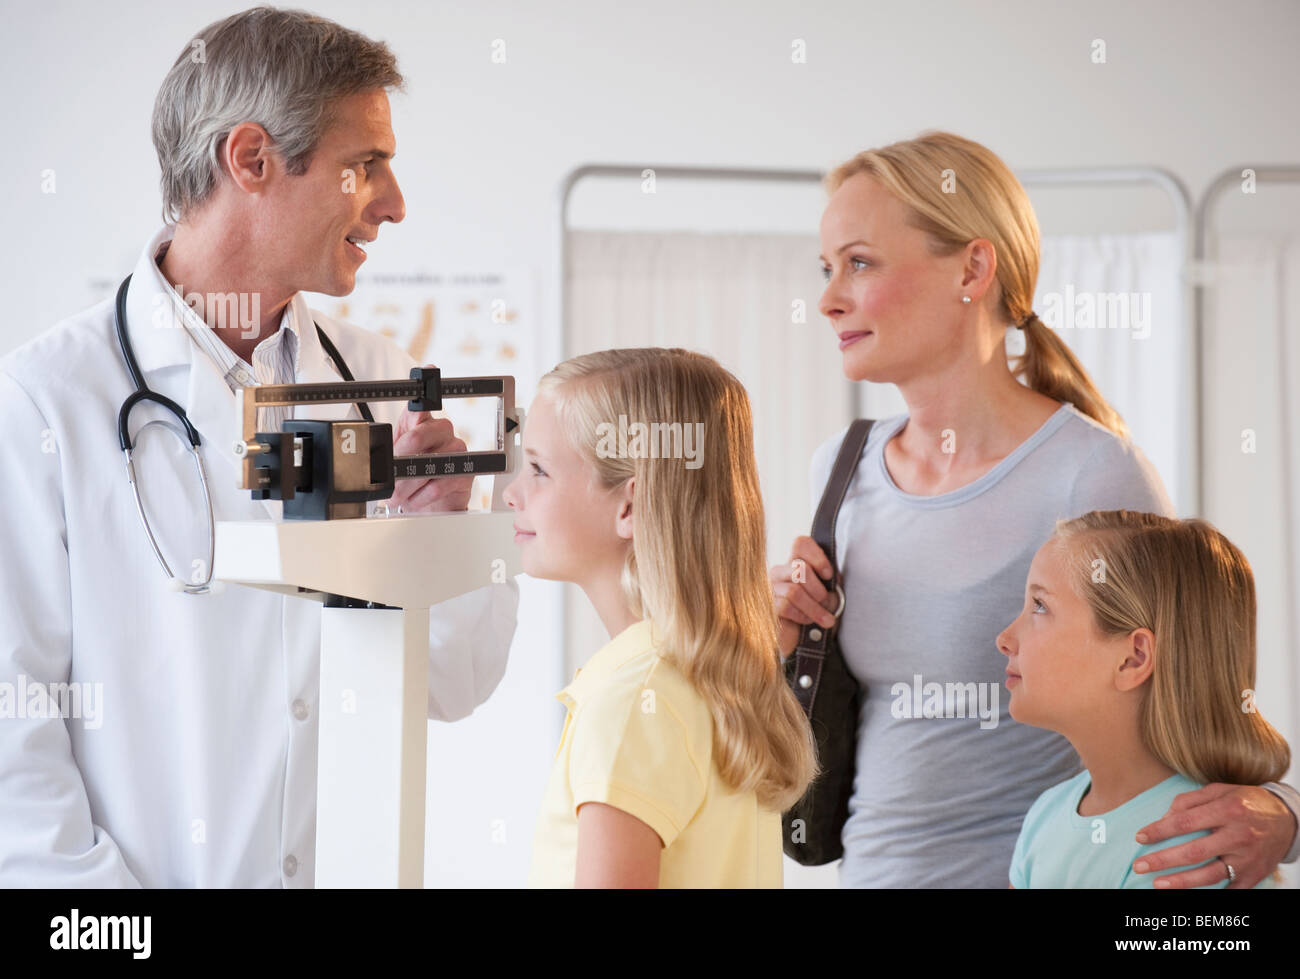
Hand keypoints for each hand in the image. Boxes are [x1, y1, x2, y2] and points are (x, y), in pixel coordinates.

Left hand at [381, 385, 471, 513]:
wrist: (429, 505)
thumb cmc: (411, 476)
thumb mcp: (395, 454)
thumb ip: (395, 436)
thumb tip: (404, 414)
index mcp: (423, 421)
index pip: (423, 401)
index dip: (426, 383)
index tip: (426, 371)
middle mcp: (442, 430)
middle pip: (419, 436)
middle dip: (398, 462)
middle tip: (389, 477)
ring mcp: (457, 450)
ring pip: (427, 464)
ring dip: (406, 486)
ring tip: (397, 496)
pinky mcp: (465, 473)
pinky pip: (437, 484)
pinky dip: (420, 497)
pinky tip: (414, 500)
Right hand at [769, 536, 840, 657]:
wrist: (802, 645)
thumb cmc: (816, 617)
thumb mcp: (829, 597)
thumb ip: (830, 583)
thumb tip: (832, 579)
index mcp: (796, 564)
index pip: (800, 544)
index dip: (817, 556)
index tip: (828, 574)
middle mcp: (780, 573)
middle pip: (800, 568)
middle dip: (820, 590)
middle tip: (827, 603)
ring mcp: (770, 589)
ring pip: (795, 590)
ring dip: (815, 607)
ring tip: (826, 619)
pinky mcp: (766, 607)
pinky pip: (786, 606)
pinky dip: (803, 616)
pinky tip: (807, 622)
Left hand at [1131, 782, 1295, 887]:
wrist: (1288, 819)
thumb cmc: (1247, 802)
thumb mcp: (1220, 790)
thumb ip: (1190, 800)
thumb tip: (1165, 817)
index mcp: (1228, 810)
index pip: (1184, 823)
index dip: (1159, 831)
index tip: (1140, 837)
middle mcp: (1239, 835)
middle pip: (1193, 852)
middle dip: (1162, 860)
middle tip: (1139, 865)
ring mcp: (1248, 858)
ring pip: (1209, 875)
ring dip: (1180, 882)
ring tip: (1157, 884)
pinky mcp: (1255, 874)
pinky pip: (1229, 888)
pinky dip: (1209, 892)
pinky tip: (1188, 893)